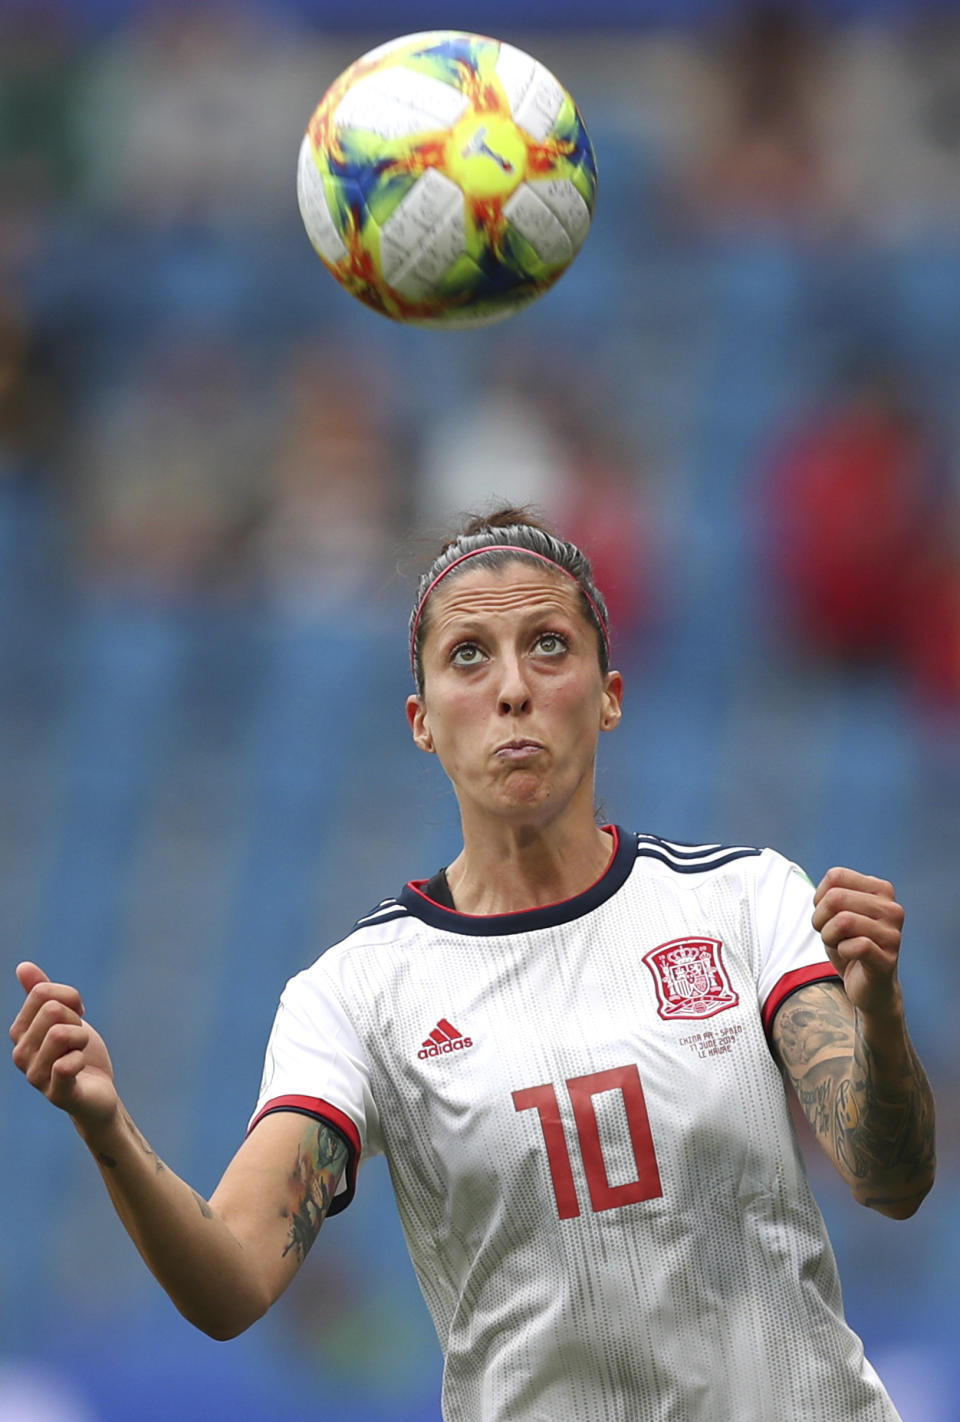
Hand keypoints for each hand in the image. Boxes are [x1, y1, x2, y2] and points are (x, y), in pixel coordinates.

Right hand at [10, 962, 118, 1128]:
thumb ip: (42, 992)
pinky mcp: (56, 1094)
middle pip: (52, 1010)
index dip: (70, 997)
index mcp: (20, 1032)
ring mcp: (35, 1076)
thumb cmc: (79, 1052)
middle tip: (78, 1039)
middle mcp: (20, 1054)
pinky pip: (65, 1065)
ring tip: (80, 1052)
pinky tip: (80, 1068)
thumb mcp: (64, 1016)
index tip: (76, 1014)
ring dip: (81, 1038)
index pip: (42, 992)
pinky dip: (81, 1059)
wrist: (97, 1092)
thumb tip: (22, 966)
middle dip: (76, 1020)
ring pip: (60, 1033)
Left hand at [811, 868, 904, 1019]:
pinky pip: (855, 946)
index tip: (828, 915)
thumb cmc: (850, 944)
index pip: (836, 876)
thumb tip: (826, 892)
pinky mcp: (888, 959)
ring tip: (839, 945)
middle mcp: (892, 908)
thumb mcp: (837, 912)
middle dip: (821, 919)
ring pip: (843, 921)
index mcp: (881, 889)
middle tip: (830, 934)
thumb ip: (832, 894)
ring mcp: (893, 934)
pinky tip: (850, 956)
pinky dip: (842, 951)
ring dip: (829, 936)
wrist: (869, 986)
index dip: (820, 898)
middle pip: (835, 897)